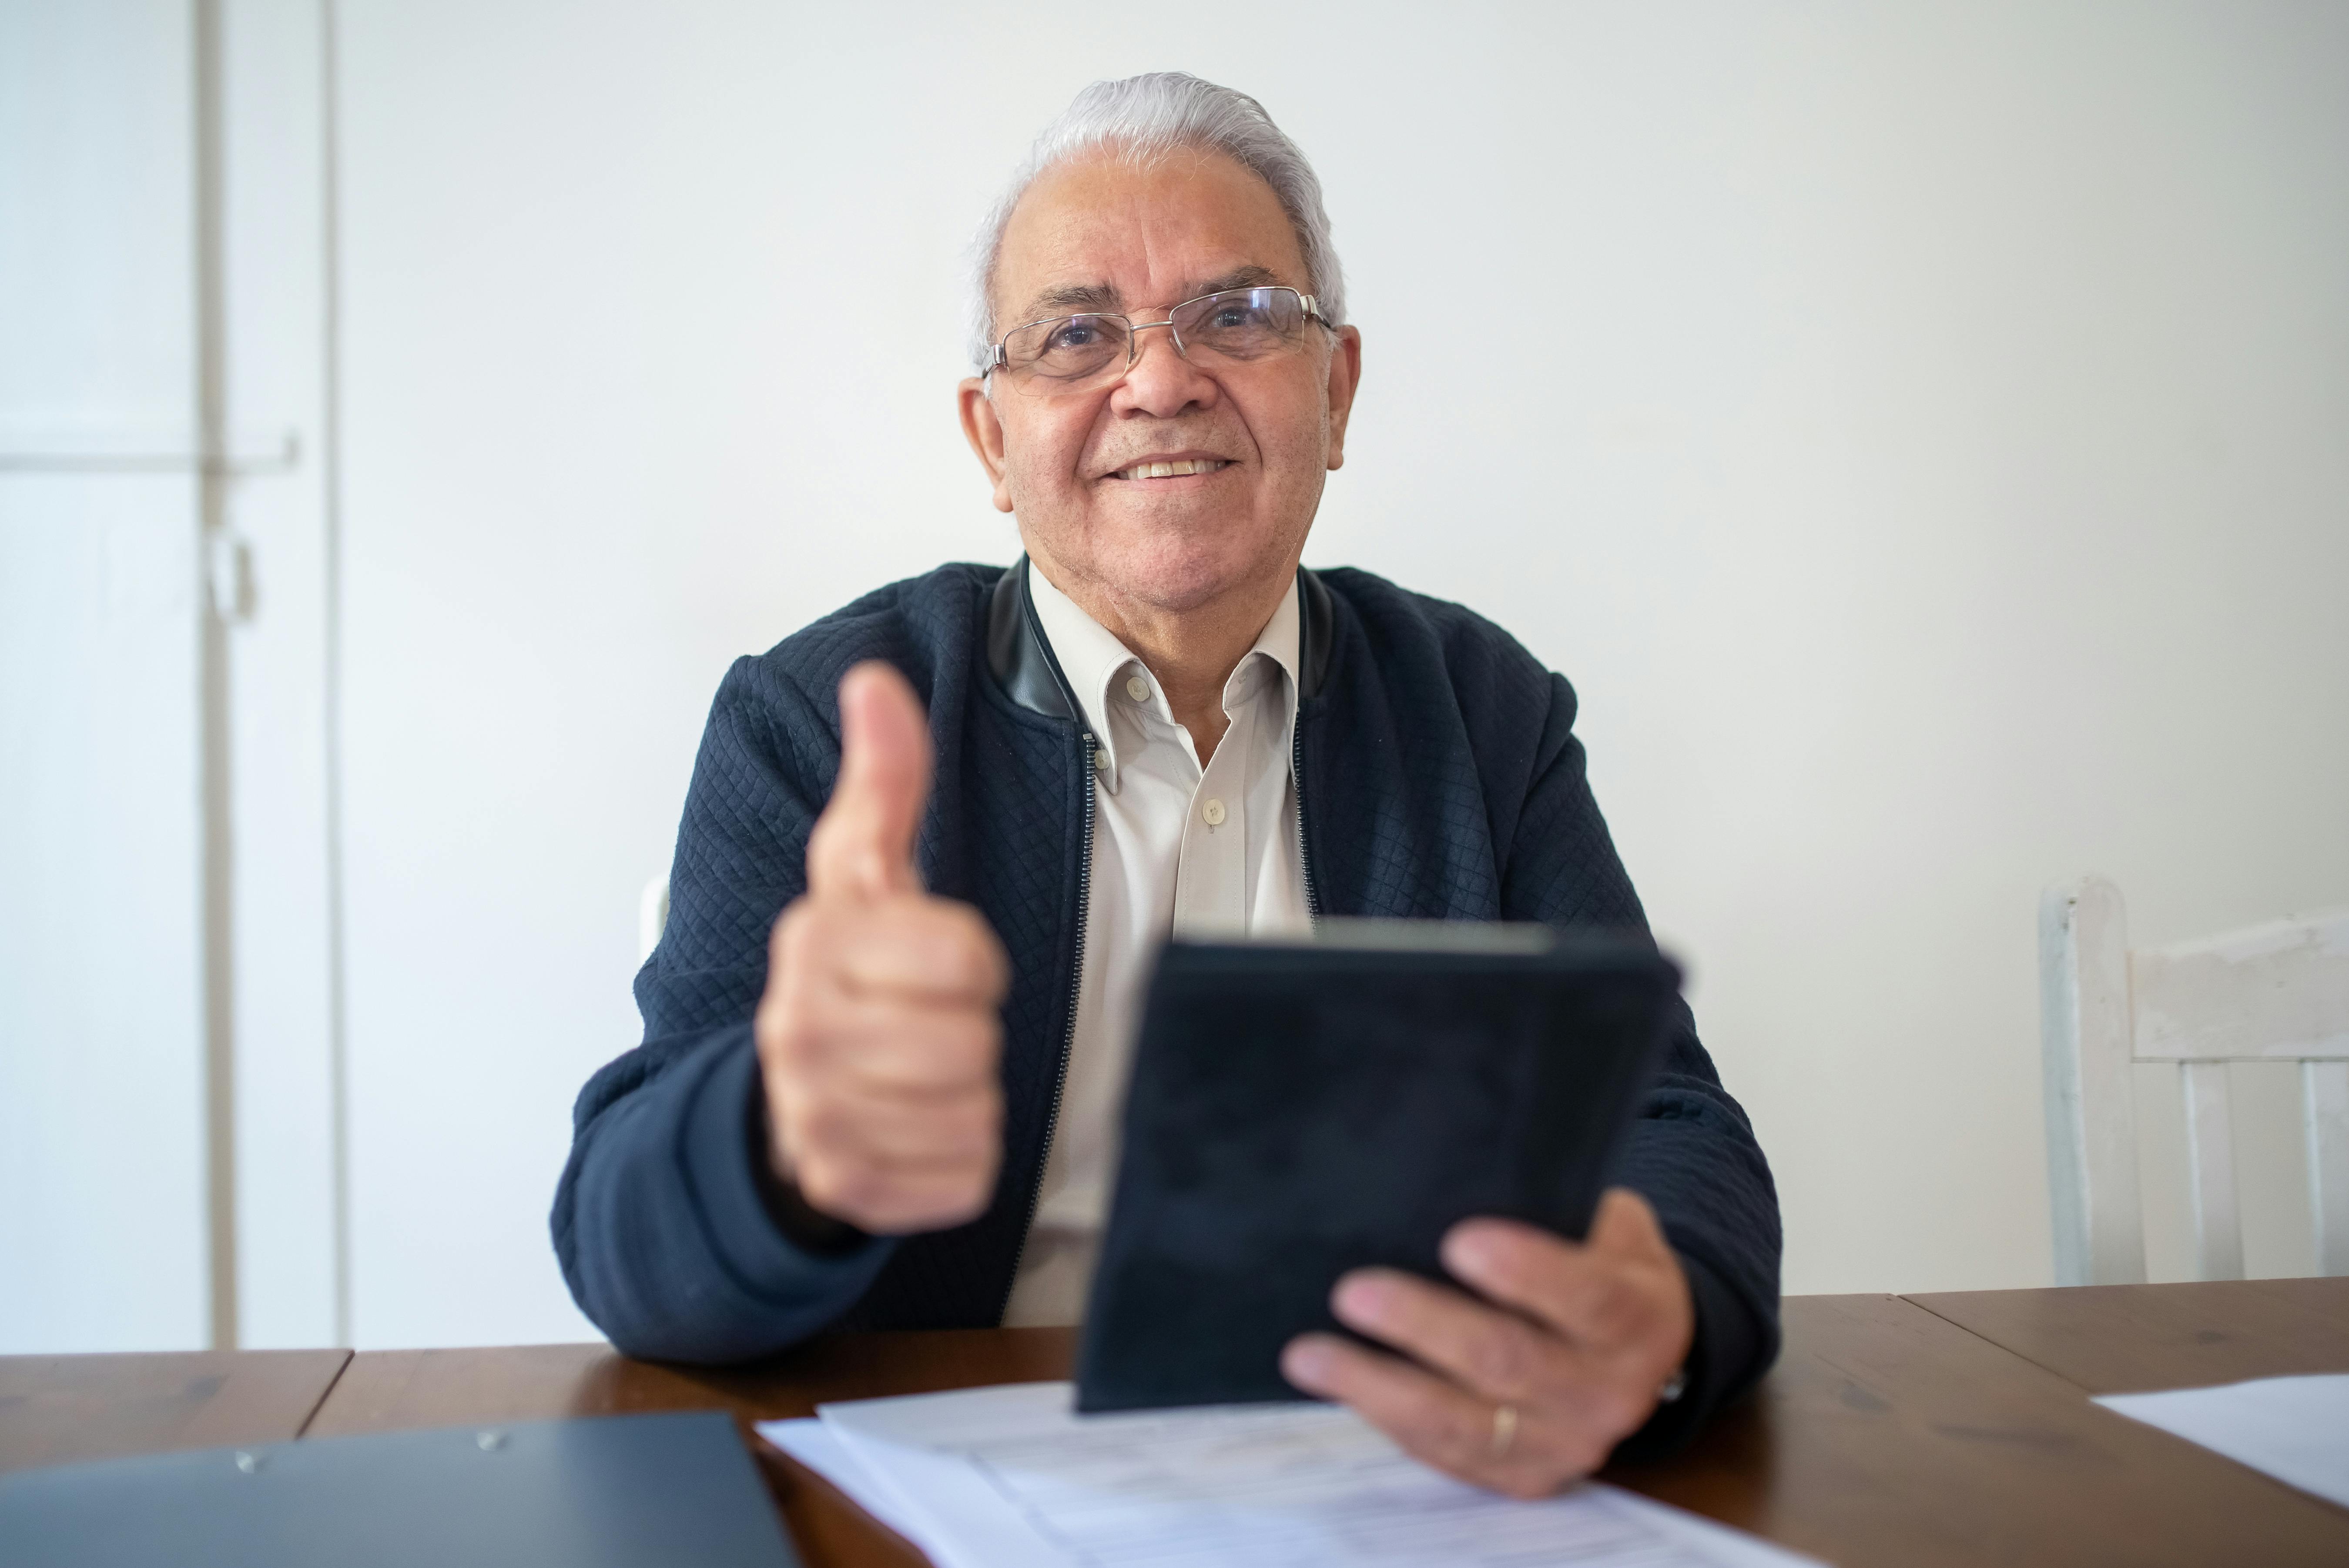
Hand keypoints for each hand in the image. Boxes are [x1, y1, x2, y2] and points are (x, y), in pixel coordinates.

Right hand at [754, 662, 1009, 1232]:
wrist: (786, 1093)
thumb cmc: (854, 969)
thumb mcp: (865, 870)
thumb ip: (885, 779)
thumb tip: (875, 679)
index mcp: (815, 940)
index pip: (967, 957)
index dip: (972, 960)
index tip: (934, 962)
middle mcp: (798, 1029)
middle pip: (972, 1040)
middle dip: (970, 1031)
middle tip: (927, 1022)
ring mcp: (814, 1115)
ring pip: (973, 1112)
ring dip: (968, 1097)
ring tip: (921, 1075)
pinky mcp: (843, 1188)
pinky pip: (965, 1179)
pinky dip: (961, 1162)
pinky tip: (916, 1130)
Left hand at [1280, 1189, 1693, 1497]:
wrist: (1640, 1348)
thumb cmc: (1604, 1261)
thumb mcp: (1610, 1225)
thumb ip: (1560, 1210)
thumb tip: (1469, 1173)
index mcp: (1642, 1319)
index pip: (1588, 1299)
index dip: (1526, 1272)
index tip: (1458, 1241)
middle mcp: (1611, 1394)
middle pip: (1512, 1363)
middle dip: (1425, 1327)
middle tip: (1353, 1292)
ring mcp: (1567, 1446)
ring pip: (1465, 1425)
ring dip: (1379, 1388)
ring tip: (1309, 1355)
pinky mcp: (1524, 1477)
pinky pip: (1448, 1456)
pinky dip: (1387, 1421)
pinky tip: (1337, 1387)